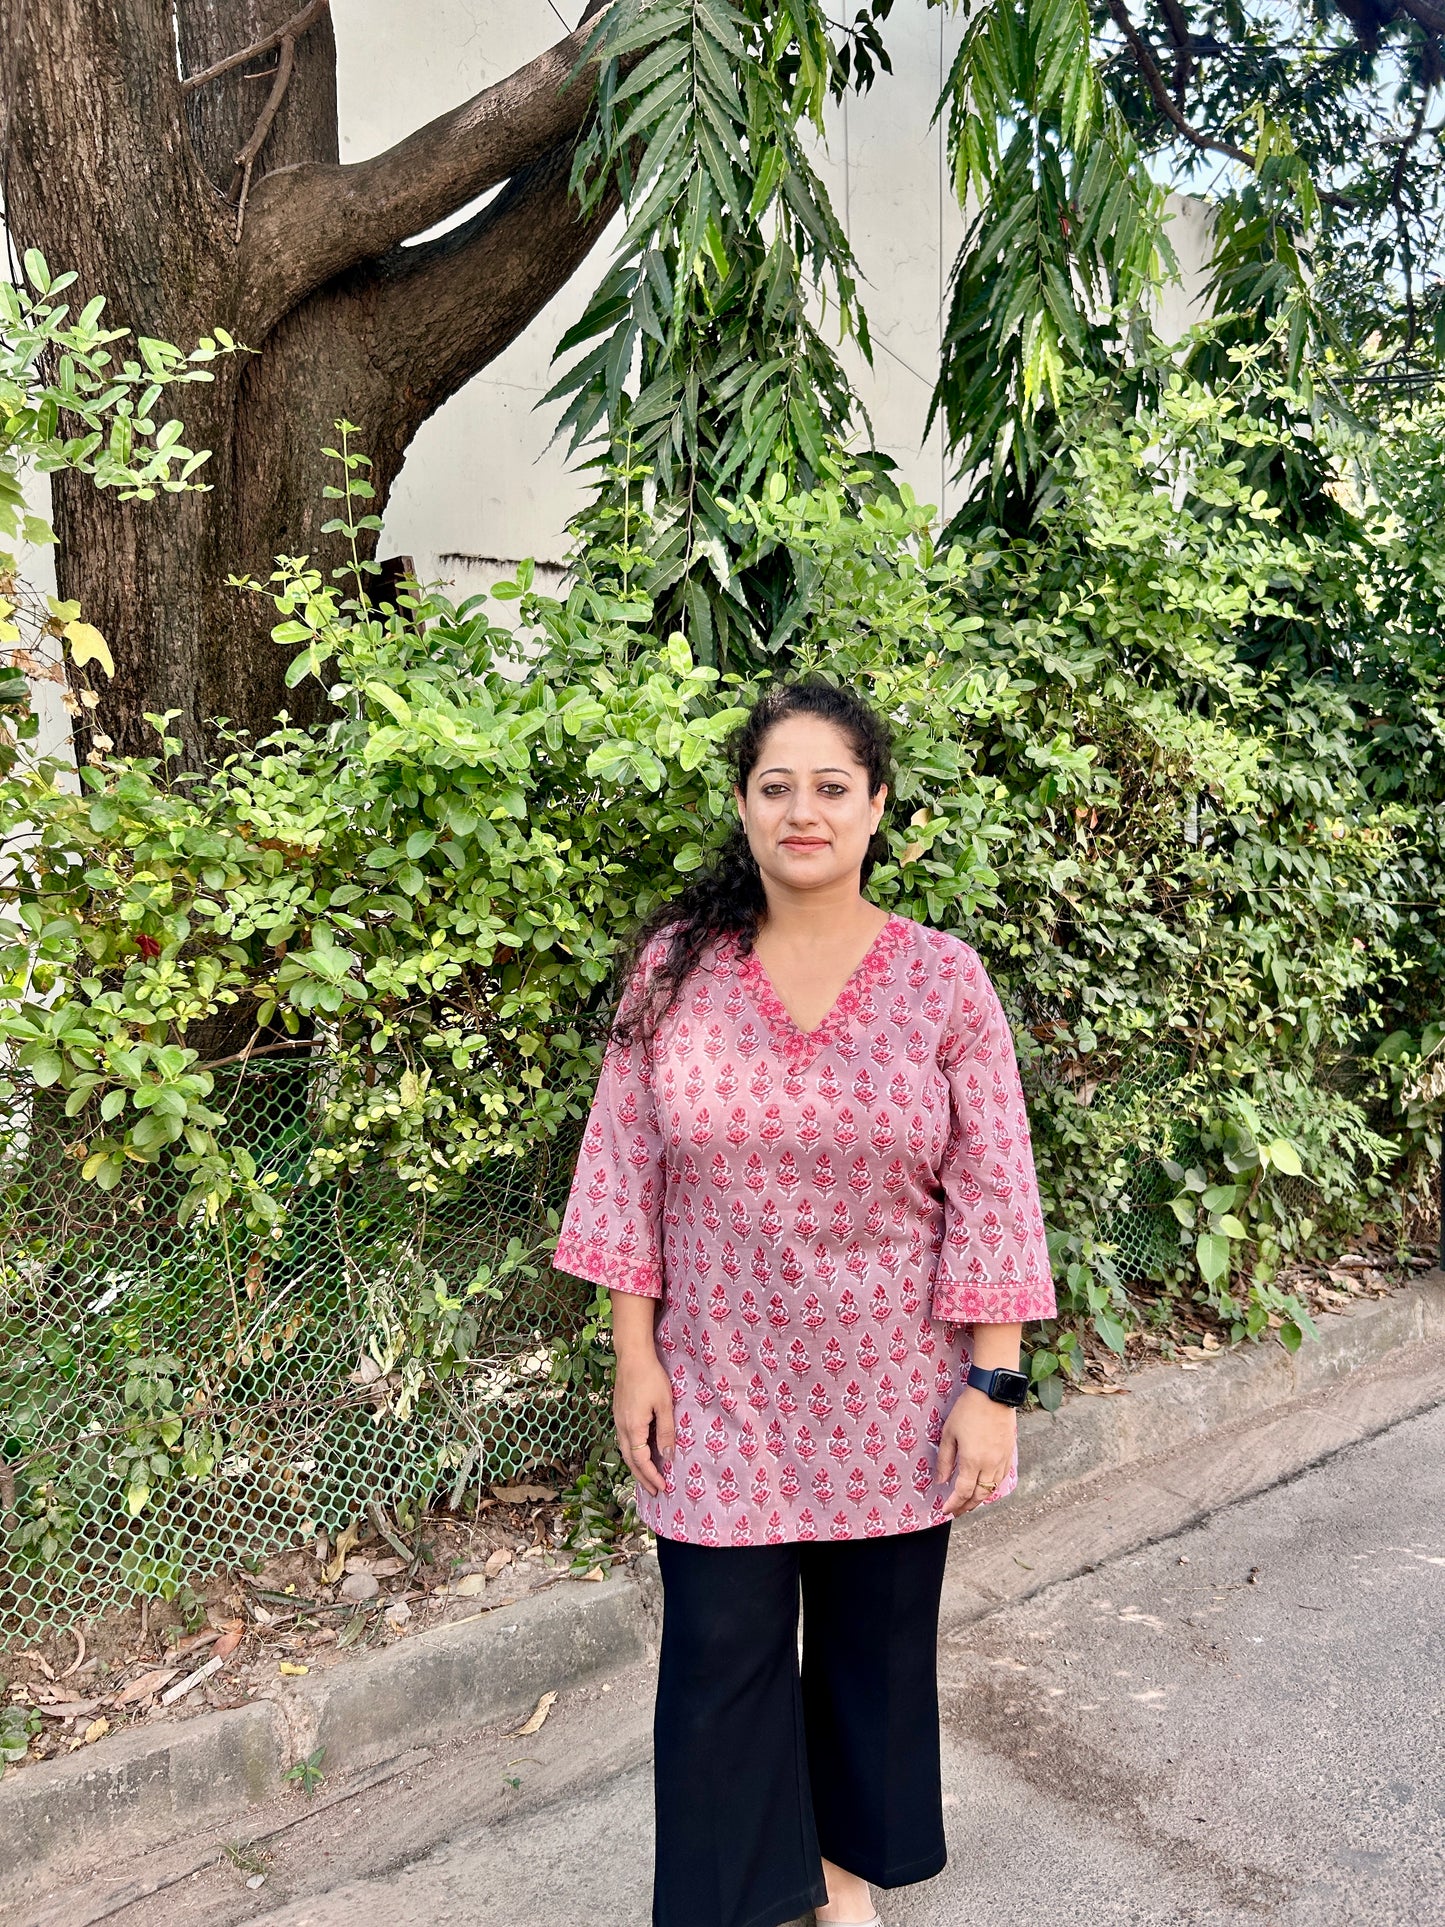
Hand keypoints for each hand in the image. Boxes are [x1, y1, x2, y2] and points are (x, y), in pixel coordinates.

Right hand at [613, 1353, 675, 1497]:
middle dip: (642, 1478)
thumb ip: (666, 1432)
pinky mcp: (619, 1413)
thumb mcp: (665, 1405)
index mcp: (633, 1428)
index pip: (641, 1461)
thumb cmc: (651, 1377)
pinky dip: (633, 1454)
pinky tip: (640, 1453)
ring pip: (626, 1451)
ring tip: (647, 1478)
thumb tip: (667, 1457)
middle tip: (654, 1492)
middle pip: (630, 1461)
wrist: (632, 1356)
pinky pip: (625, 1441)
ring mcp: (618, 1420)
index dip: (652, 1476)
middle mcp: (622, 1427)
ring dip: (636, 1467)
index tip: (662, 1488)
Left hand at [936, 1386, 1015, 1515]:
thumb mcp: (949, 1434)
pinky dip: (992, 1486)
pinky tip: (986, 1486)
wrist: (993, 1393)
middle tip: (957, 1511)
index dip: (954, 1504)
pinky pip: (1002, 1477)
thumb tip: (941, 1481)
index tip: (945, 1510)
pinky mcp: (1009, 1453)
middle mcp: (990, 1464)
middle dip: (967, 1506)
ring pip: (992, 1488)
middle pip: (979, 1495)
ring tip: (969, 1502)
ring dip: (980, 1499)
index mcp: (973, 1461)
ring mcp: (1002, 1459)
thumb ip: (945, 1460)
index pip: (963, 1492)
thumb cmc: (968, 1410)